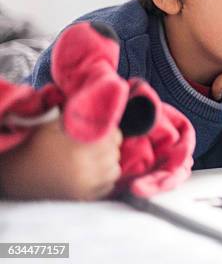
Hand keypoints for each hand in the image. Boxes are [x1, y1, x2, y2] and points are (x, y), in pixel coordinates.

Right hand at [0, 116, 122, 200]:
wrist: (17, 175)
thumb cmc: (35, 146)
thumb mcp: (52, 126)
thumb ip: (77, 119)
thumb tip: (98, 113)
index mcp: (78, 152)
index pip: (111, 139)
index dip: (111, 132)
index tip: (106, 129)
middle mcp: (85, 172)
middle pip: (114, 154)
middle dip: (111, 145)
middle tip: (103, 141)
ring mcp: (85, 188)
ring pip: (114, 171)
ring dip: (111, 161)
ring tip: (101, 156)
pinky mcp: (82, 198)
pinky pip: (108, 188)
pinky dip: (107, 178)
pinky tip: (97, 171)